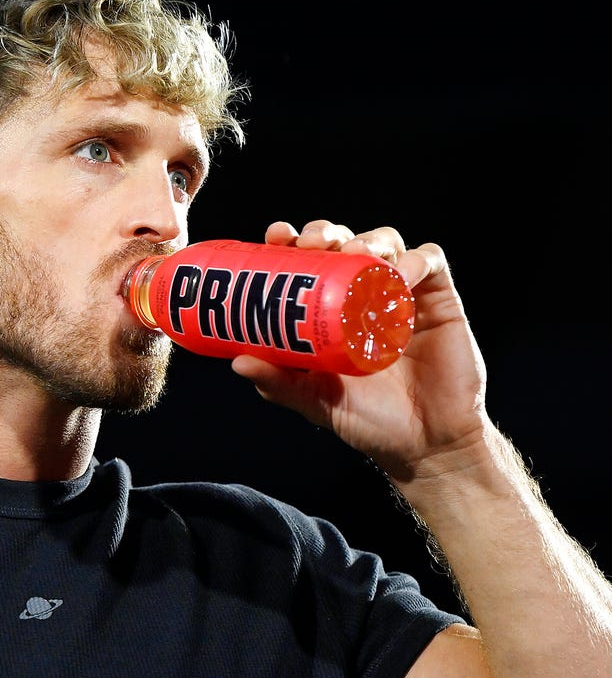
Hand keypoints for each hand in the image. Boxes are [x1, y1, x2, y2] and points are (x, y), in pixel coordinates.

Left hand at [231, 220, 488, 482]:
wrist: (424, 444)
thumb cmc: (367, 420)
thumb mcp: (314, 400)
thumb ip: (280, 382)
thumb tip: (237, 362)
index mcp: (329, 311)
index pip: (308, 263)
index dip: (291, 242)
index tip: (276, 236)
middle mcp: (363, 295)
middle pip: (343, 243)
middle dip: (325, 233)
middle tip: (312, 243)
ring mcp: (401, 294)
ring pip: (384, 243)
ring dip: (368, 239)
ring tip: (356, 253)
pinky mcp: (439, 300)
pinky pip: (429, 261)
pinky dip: (415, 258)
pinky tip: (400, 273)